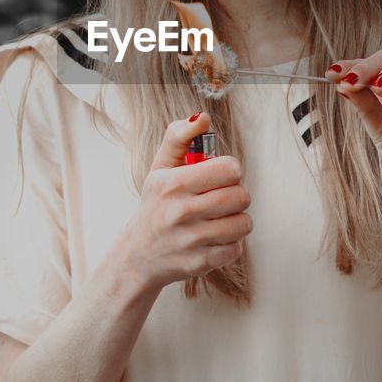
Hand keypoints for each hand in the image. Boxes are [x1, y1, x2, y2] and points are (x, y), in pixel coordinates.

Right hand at [118, 112, 252, 292]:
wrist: (138, 255)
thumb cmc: (155, 206)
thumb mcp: (160, 168)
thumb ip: (179, 137)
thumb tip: (203, 118)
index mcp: (173, 184)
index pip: (229, 169)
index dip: (230, 170)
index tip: (221, 176)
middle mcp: (181, 212)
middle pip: (240, 196)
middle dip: (237, 195)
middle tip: (222, 197)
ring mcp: (191, 240)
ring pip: (243, 223)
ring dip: (237, 220)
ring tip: (220, 218)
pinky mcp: (199, 262)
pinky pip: (236, 248)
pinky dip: (231, 243)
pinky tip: (214, 238)